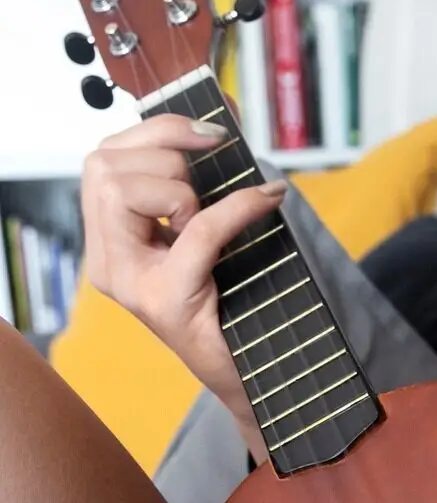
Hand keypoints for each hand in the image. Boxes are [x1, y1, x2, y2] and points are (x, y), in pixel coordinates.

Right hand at [82, 114, 284, 441]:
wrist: (249, 376)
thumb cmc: (231, 301)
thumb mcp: (203, 234)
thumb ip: (195, 187)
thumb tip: (218, 126)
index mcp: (108, 240)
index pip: (102, 158)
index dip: (157, 131)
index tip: (210, 133)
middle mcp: (106, 261)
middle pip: (104, 166)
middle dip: (167, 156)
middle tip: (208, 188)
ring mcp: (131, 283)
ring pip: (126, 190)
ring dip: (185, 189)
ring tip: (217, 218)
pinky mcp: (168, 301)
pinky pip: (196, 230)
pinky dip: (237, 208)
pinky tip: (268, 201)